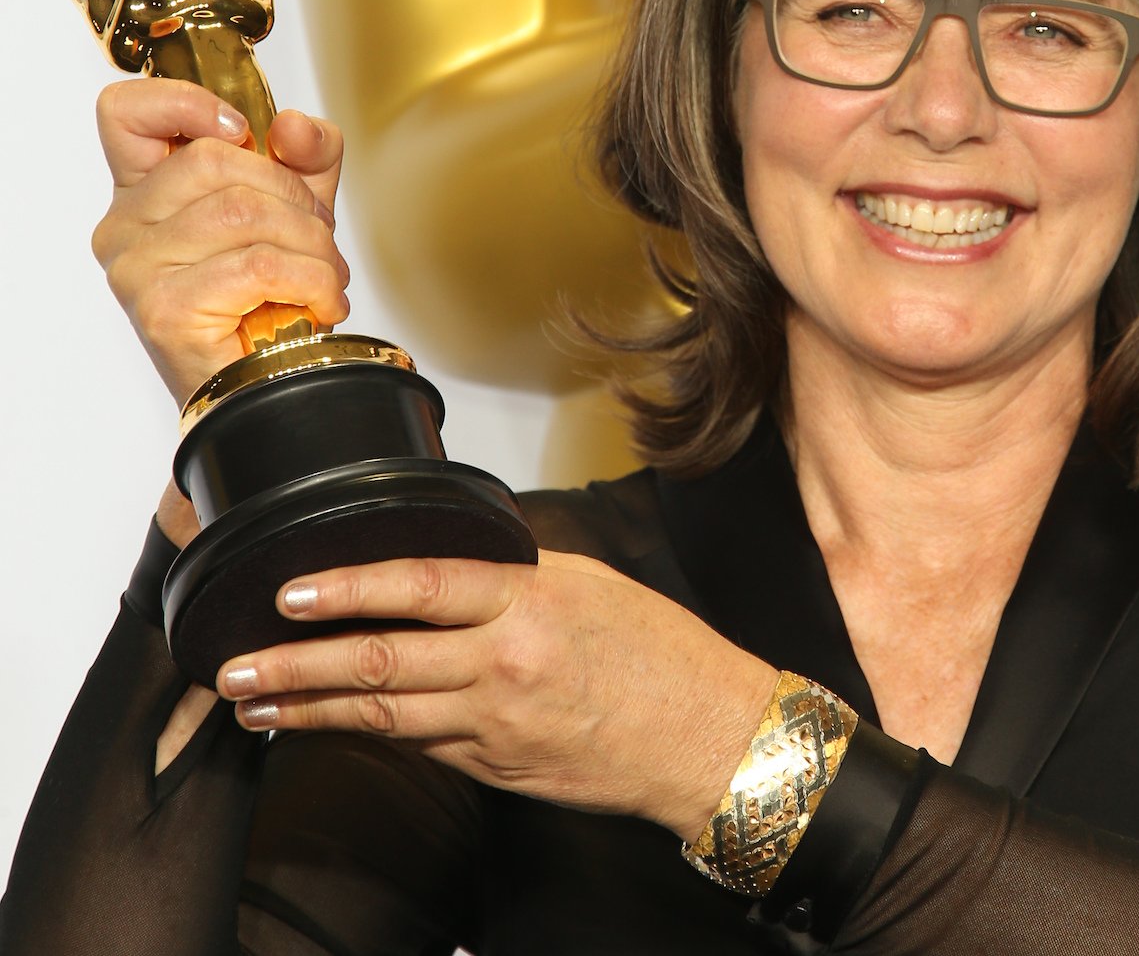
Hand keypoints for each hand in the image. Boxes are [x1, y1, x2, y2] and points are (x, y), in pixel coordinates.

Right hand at [91, 77, 349, 407]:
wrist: (262, 388)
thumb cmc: (268, 301)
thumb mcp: (295, 208)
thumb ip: (304, 156)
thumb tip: (296, 125)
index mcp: (144, 192)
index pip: (126, 112)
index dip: (187, 103)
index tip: (244, 132)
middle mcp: (126, 227)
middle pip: (217, 161)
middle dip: (296, 197)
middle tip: (319, 240)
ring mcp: (138, 269)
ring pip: (246, 212)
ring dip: (314, 247)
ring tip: (325, 278)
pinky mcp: (165, 308)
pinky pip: (258, 265)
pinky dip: (312, 282)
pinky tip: (319, 304)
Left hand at [215, 552, 776, 841]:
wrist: (709, 737)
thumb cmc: (664, 656)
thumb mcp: (594, 585)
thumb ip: (517, 574)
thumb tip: (454, 563)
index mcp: (531, 603)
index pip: (421, 586)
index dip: (348, 588)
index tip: (290, 592)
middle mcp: (506, 664)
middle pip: (381, 662)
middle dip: (297, 665)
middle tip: (236, 667)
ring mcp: (497, 725)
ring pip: (383, 716)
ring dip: (311, 711)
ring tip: (256, 705)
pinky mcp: (497, 768)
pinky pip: (419, 747)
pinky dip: (365, 737)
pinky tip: (326, 730)